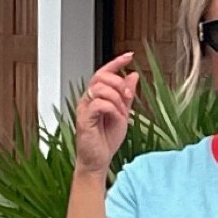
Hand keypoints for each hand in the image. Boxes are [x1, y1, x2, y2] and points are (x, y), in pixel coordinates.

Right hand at [74, 54, 138, 174]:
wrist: (99, 160)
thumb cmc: (106, 140)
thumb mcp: (123, 114)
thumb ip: (127, 96)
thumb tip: (133, 76)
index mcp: (97, 96)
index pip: (103, 72)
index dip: (116, 62)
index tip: (129, 56)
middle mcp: (88, 99)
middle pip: (101, 76)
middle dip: (118, 83)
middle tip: (128, 96)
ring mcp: (85, 108)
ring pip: (100, 88)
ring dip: (117, 99)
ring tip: (122, 114)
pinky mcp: (84, 119)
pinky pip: (99, 104)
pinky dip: (112, 109)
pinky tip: (117, 118)